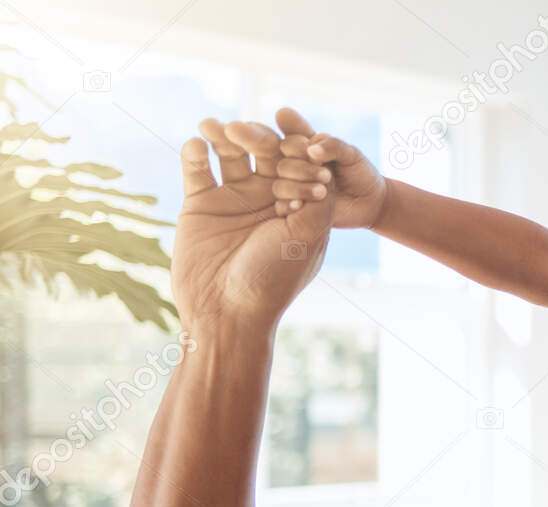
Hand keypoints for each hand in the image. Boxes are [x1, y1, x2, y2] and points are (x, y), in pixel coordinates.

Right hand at [172, 117, 332, 332]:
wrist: (225, 310)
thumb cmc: (273, 280)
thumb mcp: (305, 240)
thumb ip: (317, 203)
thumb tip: (324, 169)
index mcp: (300, 205)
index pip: (302, 164)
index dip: (299, 152)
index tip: (296, 150)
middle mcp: (268, 196)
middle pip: (266, 152)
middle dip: (260, 138)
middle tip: (253, 135)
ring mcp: (234, 197)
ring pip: (230, 153)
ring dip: (224, 136)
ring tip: (217, 127)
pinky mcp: (201, 202)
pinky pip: (196, 168)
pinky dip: (194, 153)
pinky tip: (197, 146)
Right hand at [259, 107, 388, 229]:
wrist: (371, 203)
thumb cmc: (361, 173)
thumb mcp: (351, 154)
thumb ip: (332, 146)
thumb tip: (311, 150)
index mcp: (305, 150)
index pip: (289, 144)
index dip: (298, 148)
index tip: (318, 156)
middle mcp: (297, 169)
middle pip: (282, 166)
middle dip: (301, 170)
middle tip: (327, 176)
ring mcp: (296, 190)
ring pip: (280, 187)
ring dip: (298, 188)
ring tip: (323, 192)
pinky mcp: (299, 210)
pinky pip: (283, 208)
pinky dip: (290, 206)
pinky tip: (302, 206)